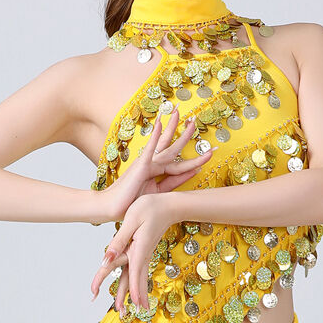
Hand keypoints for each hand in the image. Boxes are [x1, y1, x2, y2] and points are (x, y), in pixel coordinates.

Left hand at [90, 193, 181, 311]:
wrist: (169, 205)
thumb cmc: (150, 207)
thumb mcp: (132, 220)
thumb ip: (118, 241)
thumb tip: (105, 259)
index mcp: (138, 249)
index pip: (133, 274)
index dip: (131, 290)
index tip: (128, 304)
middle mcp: (142, 255)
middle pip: (135, 280)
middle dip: (132, 297)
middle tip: (127, 313)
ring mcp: (145, 254)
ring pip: (139, 278)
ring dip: (138, 294)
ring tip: (139, 308)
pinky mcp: (145, 252)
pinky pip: (141, 271)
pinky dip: (139, 284)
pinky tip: (139, 292)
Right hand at [93, 106, 211, 225]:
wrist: (113, 208)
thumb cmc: (132, 202)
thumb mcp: (158, 192)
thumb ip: (173, 183)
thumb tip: (193, 172)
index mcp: (158, 172)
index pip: (180, 165)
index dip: (195, 161)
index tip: (209, 154)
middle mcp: (153, 164)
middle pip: (173, 147)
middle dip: (185, 135)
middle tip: (195, 120)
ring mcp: (146, 163)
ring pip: (165, 144)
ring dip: (173, 128)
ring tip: (181, 114)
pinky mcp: (140, 165)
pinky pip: (150, 148)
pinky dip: (154, 136)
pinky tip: (159, 123)